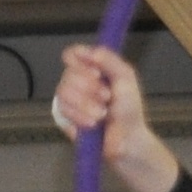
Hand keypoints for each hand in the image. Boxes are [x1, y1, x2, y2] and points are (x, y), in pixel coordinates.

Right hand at [53, 43, 179, 191]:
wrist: (127, 139)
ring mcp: (69, 99)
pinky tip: (92, 123)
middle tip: (106, 98)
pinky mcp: (64, 118)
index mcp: (91, 68)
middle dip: (89, 88)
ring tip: (102, 114)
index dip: (79, 61)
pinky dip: (80, 116)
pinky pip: (62, 109)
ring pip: (63, 91)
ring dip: (86, 104)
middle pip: (68, 73)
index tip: (96, 73)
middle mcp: (78, 81)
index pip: (72, 54)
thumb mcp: (126, 77)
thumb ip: (109, 59)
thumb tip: (90, 52)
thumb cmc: (129, 110)